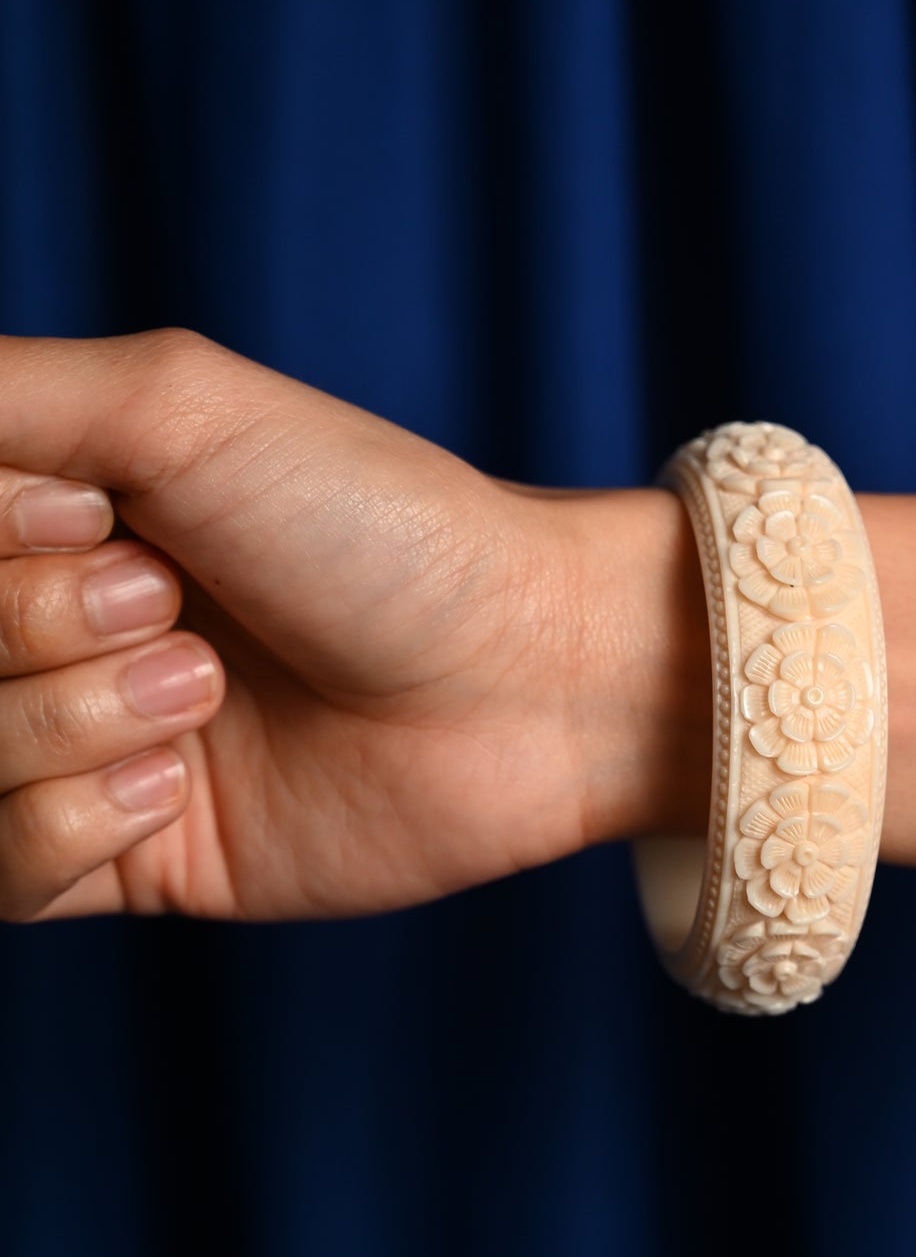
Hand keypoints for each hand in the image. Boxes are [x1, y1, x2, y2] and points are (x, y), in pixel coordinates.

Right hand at [0, 328, 709, 923]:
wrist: (524, 678)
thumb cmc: (375, 520)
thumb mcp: (177, 406)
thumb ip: (5, 398)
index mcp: (52, 506)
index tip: (100, 518)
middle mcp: (51, 620)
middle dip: (41, 625)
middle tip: (181, 603)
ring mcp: (79, 742)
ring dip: (73, 721)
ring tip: (207, 691)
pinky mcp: (119, 859)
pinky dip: (81, 820)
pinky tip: (183, 783)